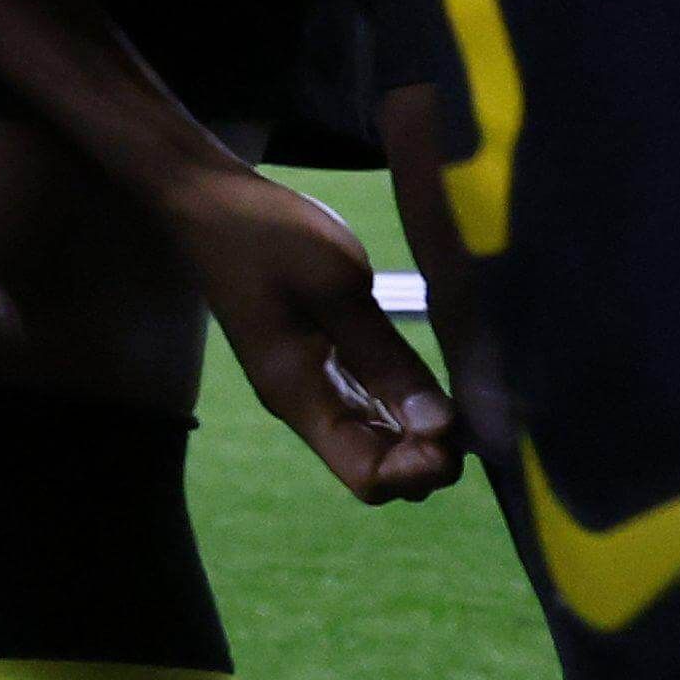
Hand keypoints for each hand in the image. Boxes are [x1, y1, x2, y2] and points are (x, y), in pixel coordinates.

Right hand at [148, 155, 461, 503]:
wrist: (207, 202)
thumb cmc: (266, 237)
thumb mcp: (336, 289)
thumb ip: (387, 359)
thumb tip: (442, 428)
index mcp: (298, 396)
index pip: (368, 477)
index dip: (420, 467)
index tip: (458, 426)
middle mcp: (303, 404)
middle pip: (375, 466)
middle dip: (428, 454)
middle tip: (472, 408)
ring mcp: (308, 385)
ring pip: (375, 440)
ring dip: (420, 432)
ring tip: (462, 394)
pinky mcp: (317, 361)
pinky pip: (368, 406)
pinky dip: (404, 406)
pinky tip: (432, 380)